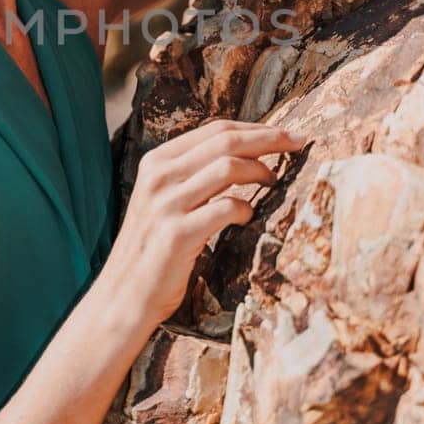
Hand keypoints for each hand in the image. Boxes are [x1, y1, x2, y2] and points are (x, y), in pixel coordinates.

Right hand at [103, 118, 305, 327]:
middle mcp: (158, 177)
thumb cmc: (153, 249)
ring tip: (275, 183)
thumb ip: (192, 175)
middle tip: (300, 143)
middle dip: (270, 139)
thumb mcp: (163, 200)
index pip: (215, 129)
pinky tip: (248, 219)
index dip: (256, 128)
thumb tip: (243, 153)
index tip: (286, 134)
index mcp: (156, 162)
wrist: (123, 296)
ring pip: (228, 166)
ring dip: (261, 171)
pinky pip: (227, 207)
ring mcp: (166, 204)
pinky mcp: (177, 234)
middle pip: (226, 140)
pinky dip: (246, 209)